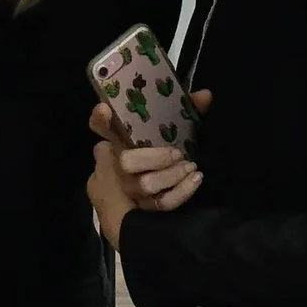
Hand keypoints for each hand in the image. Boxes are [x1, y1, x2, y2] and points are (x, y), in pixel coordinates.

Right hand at [86, 90, 208, 238]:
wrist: (143, 199)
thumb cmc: (153, 156)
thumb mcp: (162, 132)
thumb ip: (180, 112)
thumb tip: (205, 95)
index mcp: (115, 142)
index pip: (101, 128)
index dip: (101, 120)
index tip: (105, 109)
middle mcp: (116, 166)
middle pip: (124, 162)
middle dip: (153, 158)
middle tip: (176, 153)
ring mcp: (128, 191)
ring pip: (144, 185)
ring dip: (170, 175)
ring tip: (189, 166)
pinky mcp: (143, 210)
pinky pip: (161, 204)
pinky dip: (181, 192)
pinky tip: (195, 180)